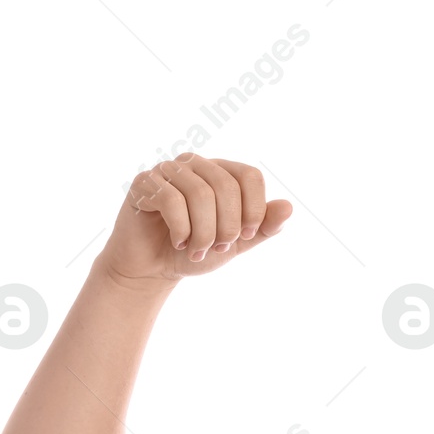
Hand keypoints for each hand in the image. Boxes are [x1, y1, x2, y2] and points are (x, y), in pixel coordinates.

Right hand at [98, 153, 292, 286]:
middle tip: (219, 249)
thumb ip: (263, 227)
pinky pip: (171, 200)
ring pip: (199, 193)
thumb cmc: (196, 251)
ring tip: (197, 250)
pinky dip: (181, 229)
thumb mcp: (237, 243)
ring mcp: (168, 171)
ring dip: (204, 232)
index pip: (250, 175)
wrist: (154, 269)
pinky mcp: (144, 183)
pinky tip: (179, 243)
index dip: (254, 209)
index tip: (245, 237)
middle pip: (225, 185)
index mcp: (222, 173)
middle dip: (227, 226)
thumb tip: (288, 207)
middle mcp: (196, 165)